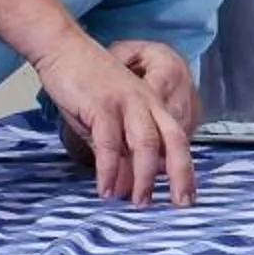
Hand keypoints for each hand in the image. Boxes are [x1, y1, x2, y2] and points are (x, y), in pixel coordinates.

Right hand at [39, 33, 198, 206]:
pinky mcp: (102, 104)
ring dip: (144, 177)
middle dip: (180, 174)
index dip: (185, 167)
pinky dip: (109, 169)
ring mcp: (126, 102)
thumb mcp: (108, 120)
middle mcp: (146, 102)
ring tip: (138, 203)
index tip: (188, 196)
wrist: (65, 50)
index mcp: (153, 104)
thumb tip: (123, 186)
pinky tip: (105, 189)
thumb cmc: (88, 86)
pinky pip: (110, 142)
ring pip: (146, 143)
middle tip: (180, 204)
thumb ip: (119, 150)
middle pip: (173, 140)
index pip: (177, 138)